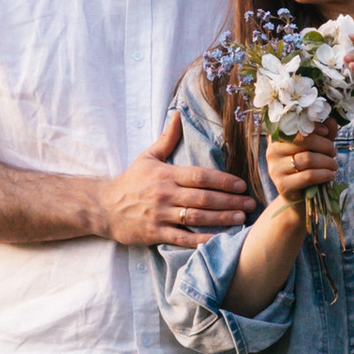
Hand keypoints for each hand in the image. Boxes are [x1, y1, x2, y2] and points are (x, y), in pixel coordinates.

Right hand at [105, 110, 254, 249]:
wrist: (104, 207)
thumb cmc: (130, 181)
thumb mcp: (148, 157)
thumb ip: (167, 138)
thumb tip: (178, 113)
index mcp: (166, 174)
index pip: (200, 176)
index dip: (223, 180)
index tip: (241, 184)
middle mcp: (165, 194)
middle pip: (203, 198)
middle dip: (230, 201)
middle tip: (250, 204)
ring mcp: (161, 215)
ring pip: (197, 217)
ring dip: (222, 219)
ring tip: (241, 219)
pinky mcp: (156, 233)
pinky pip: (183, 238)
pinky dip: (202, 240)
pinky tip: (219, 240)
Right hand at [263, 130, 337, 200]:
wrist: (298, 197)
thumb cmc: (307, 168)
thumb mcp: (316, 149)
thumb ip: (323, 134)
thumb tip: (332, 120)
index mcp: (277, 138)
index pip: (295, 126)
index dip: (313, 126)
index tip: (327, 132)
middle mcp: (272, 151)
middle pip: (303, 140)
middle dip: (324, 145)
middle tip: (334, 152)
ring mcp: (276, 169)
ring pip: (308, 159)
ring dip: (327, 161)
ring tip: (334, 165)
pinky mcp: (283, 185)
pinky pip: (309, 176)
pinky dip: (324, 174)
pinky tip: (331, 175)